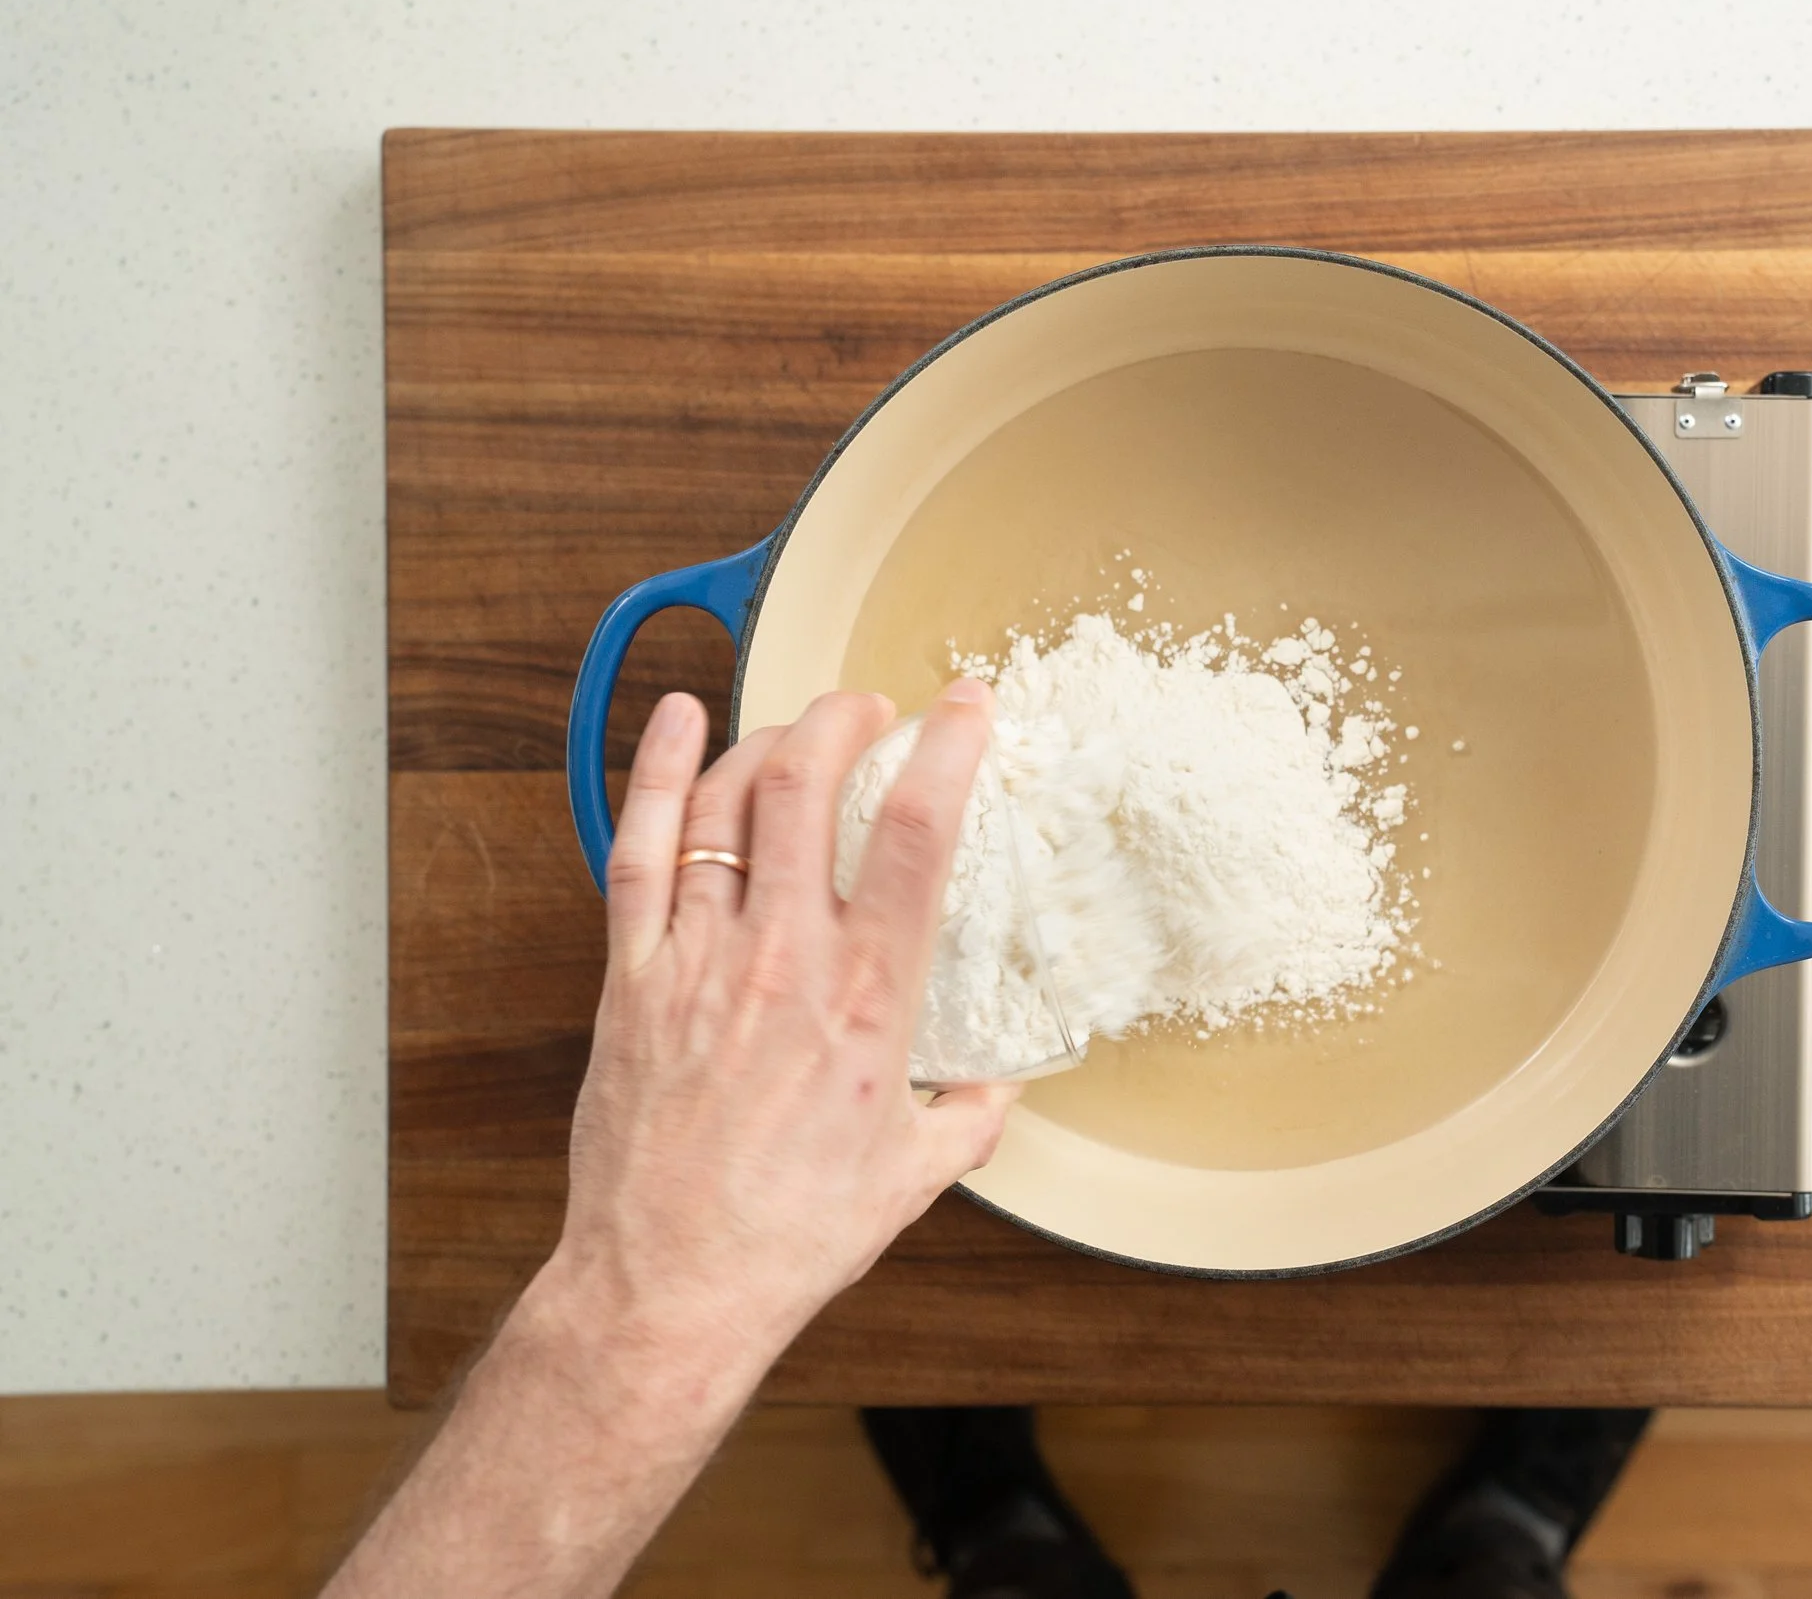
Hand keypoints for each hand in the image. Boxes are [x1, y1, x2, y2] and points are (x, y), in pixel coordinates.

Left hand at [545, 679, 1018, 1386]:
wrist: (670, 1286)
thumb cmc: (790, 1236)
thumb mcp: (915, 1175)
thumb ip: (969, 1117)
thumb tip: (998, 1088)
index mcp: (870, 998)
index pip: (919, 835)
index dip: (947, 748)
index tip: (966, 705)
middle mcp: (785, 960)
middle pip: (811, 786)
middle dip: (845, 720)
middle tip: (871, 710)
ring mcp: (699, 960)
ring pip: (730, 804)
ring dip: (769, 740)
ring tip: (800, 727)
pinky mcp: (633, 977)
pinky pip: (642, 849)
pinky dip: (662, 773)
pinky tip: (679, 722)